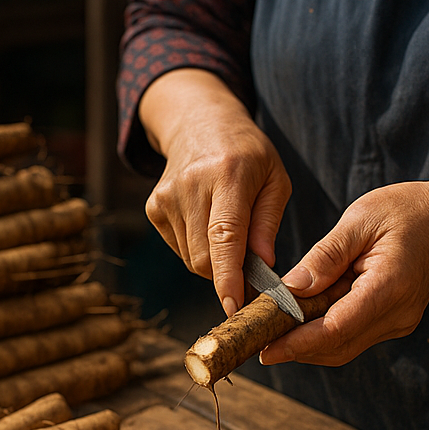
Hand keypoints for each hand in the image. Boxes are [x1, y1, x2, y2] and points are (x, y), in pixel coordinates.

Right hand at [140, 70, 291, 315]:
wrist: (200, 122)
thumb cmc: (248, 155)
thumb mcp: (275, 180)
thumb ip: (268, 223)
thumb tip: (264, 266)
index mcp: (228, 175)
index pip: (225, 236)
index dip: (229, 277)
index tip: (234, 307)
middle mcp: (191, 185)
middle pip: (206, 258)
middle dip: (229, 274)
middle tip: (251, 265)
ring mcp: (166, 197)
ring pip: (192, 259)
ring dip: (215, 260)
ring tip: (228, 229)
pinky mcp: (153, 207)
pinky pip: (181, 249)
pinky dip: (198, 248)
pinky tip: (206, 221)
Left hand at [261, 181, 428, 366]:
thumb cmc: (407, 211)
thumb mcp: (362, 219)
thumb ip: (327, 255)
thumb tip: (292, 287)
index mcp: (389, 286)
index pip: (337, 327)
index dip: (298, 342)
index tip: (265, 348)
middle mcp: (397, 314)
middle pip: (337, 346)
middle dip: (295, 349)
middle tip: (255, 343)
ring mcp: (398, 323)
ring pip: (343, 347)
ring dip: (306, 345)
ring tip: (269, 333)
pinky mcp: (393, 322)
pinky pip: (352, 336)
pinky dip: (323, 334)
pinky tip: (298, 322)